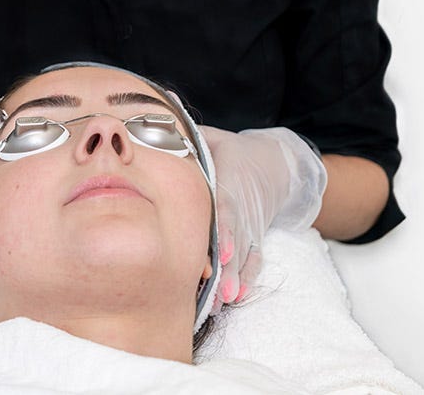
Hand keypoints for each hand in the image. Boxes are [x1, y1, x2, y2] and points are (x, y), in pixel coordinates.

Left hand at [199, 126, 326, 310]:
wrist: (272, 162)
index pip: (227, 207)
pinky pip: (253, 258)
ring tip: (226, 299)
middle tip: (220, 290)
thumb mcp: (209, 137)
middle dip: (228, 265)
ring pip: (244, 253)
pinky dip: (247, 277)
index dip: (224, 231)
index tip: (220, 252)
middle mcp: (242, 206)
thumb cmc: (227, 149)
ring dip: (236, 277)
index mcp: (230, 179)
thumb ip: (182, 137)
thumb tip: (151, 124)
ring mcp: (250, 224)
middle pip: (235, 238)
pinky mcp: (254, 235)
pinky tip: (237, 296)